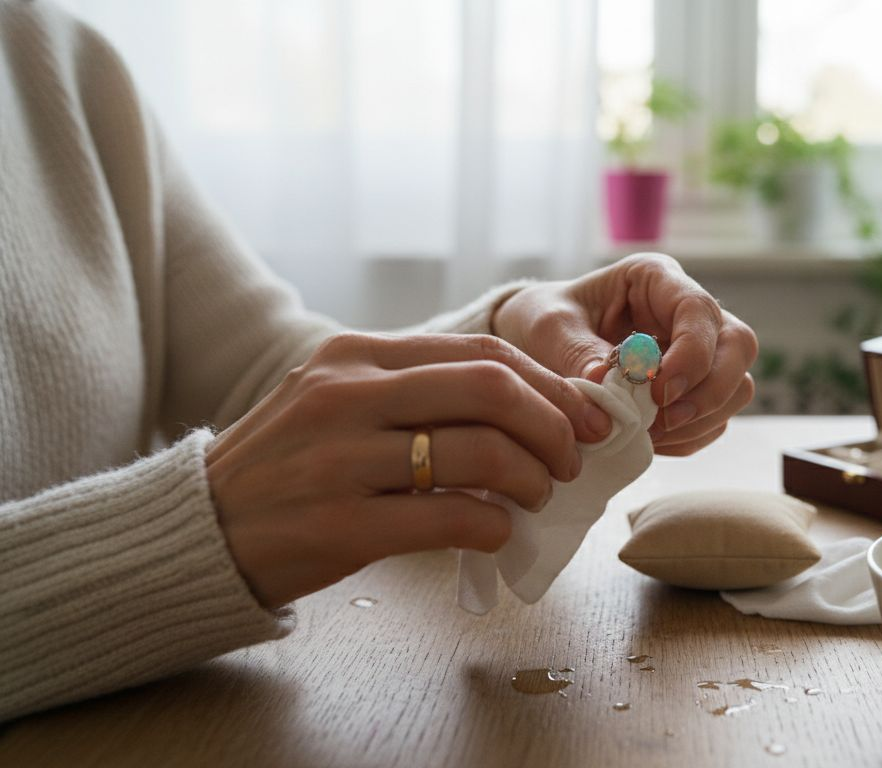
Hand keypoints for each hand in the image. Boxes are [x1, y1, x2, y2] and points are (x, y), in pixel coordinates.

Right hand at [205, 332, 608, 607]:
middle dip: (554, 426)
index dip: (550, 385)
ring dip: (531, 479)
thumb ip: (416, 394)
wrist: (199, 528)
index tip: (585, 415)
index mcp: (355, 355)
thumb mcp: (338, 401)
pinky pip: (451, 519)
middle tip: (570, 460)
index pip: (482, 353)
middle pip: (491, 390)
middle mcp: (348, 394)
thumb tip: (527, 409)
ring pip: (479, 453)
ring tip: (535, 498)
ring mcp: (341, 459)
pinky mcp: (340, 524)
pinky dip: (494, 527)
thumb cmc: (288, 466)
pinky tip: (497, 534)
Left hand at [493, 253, 757, 455]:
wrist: (538, 343)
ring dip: (701, 419)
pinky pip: (714, 418)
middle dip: (709, 392)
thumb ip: (579, 354)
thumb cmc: (545, 320)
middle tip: (663, 420)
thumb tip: (611, 393)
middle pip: (738, 347)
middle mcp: (688, 313)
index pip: (699, 311)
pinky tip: (649, 439)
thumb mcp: (549, 328)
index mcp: (656, 279)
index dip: (691, 354)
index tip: (659, 391)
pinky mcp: (695, 389)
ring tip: (649, 433)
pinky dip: (689, 437)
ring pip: (737, 386)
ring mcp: (698, 352)